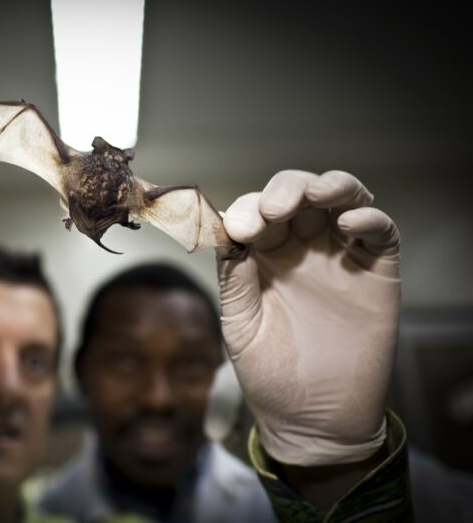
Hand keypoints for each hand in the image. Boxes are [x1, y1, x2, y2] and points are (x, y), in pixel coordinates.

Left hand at [217, 170, 399, 465]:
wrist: (313, 420)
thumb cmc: (270, 374)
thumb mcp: (241, 326)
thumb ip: (235, 279)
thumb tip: (227, 232)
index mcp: (262, 258)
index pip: (255, 213)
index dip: (247, 210)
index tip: (239, 229)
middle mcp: (300, 249)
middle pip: (297, 196)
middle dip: (284, 191)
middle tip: (272, 211)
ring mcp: (339, 258)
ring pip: (340, 200)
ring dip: (329, 186)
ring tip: (315, 195)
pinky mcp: (376, 274)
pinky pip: (380, 233)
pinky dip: (369, 218)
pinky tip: (349, 224)